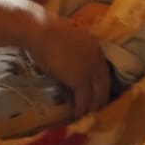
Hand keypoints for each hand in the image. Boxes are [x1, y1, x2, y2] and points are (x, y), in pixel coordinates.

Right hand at [0, 0, 110, 117]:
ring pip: (96, 93)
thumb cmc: (47, 32)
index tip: (98, 91)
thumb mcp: (67, 41)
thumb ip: (74, 52)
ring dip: (92, 105)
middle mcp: (97, 58)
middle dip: (101, 97)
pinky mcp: (80, 80)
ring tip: (87, 113)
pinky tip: (77, 113)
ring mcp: (90, 69)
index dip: (101, 82)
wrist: (40, 30)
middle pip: (104, 83)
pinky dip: (81, 107)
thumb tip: (71, 64)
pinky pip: (84, 98)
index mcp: (95, 46)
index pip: (103, 69)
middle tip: (96, 107)